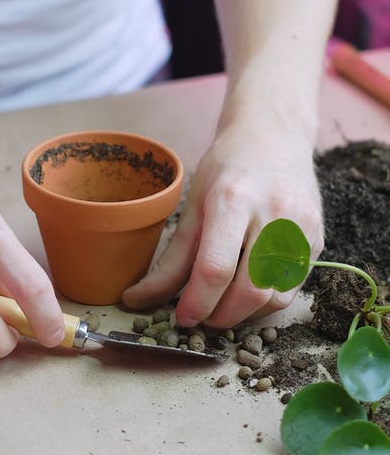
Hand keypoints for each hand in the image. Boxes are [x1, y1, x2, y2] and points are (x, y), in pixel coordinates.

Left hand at [123, 117, 322, 328]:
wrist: (274, 136)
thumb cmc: (227, 168)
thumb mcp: (193, 204)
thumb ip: (172, 259)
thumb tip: (137, 299)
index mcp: (233, 199)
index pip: (215, 269)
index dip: (196, 303)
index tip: (181, 317)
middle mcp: (273, 213)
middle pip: (248, 291)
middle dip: (220, 317)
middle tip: (201, 319)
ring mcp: (301, 228)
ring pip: (274, 298)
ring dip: (244, 316)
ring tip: (222, 308)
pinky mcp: (317, 240)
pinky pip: (292, 290)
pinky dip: (265, 304)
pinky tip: (246, 294)